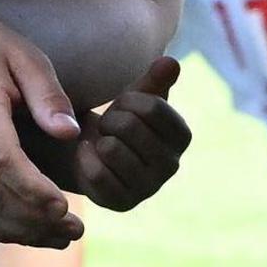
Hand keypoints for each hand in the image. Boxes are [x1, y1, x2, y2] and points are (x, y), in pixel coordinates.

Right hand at [0, 0, 89, 247]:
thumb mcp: (26, 57)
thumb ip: (48, 95)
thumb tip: (71, 133)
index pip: (1, 159)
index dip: (33, 189)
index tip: (65, 206)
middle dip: (34, 221)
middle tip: (74, 230)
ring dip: (17, 232)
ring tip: (58, 237)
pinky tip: (29, 229)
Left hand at [29, 56, 189, 211]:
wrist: (94, 149)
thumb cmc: (120, 119)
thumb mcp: (138, 96)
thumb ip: (156, 79)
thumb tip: (171, 62)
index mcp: (182, 136)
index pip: (153, 108)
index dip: (128, 101)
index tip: (121, 105)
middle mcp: (172, 165)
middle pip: (130, 127)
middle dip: (110, 119)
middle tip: (108, 125)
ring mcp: (148, 188)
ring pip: (112, 150)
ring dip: (98, 139)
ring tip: (102, 140)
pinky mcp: (122, 203)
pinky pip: (97, 173)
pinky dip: (85, 157)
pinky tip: (88, 153)